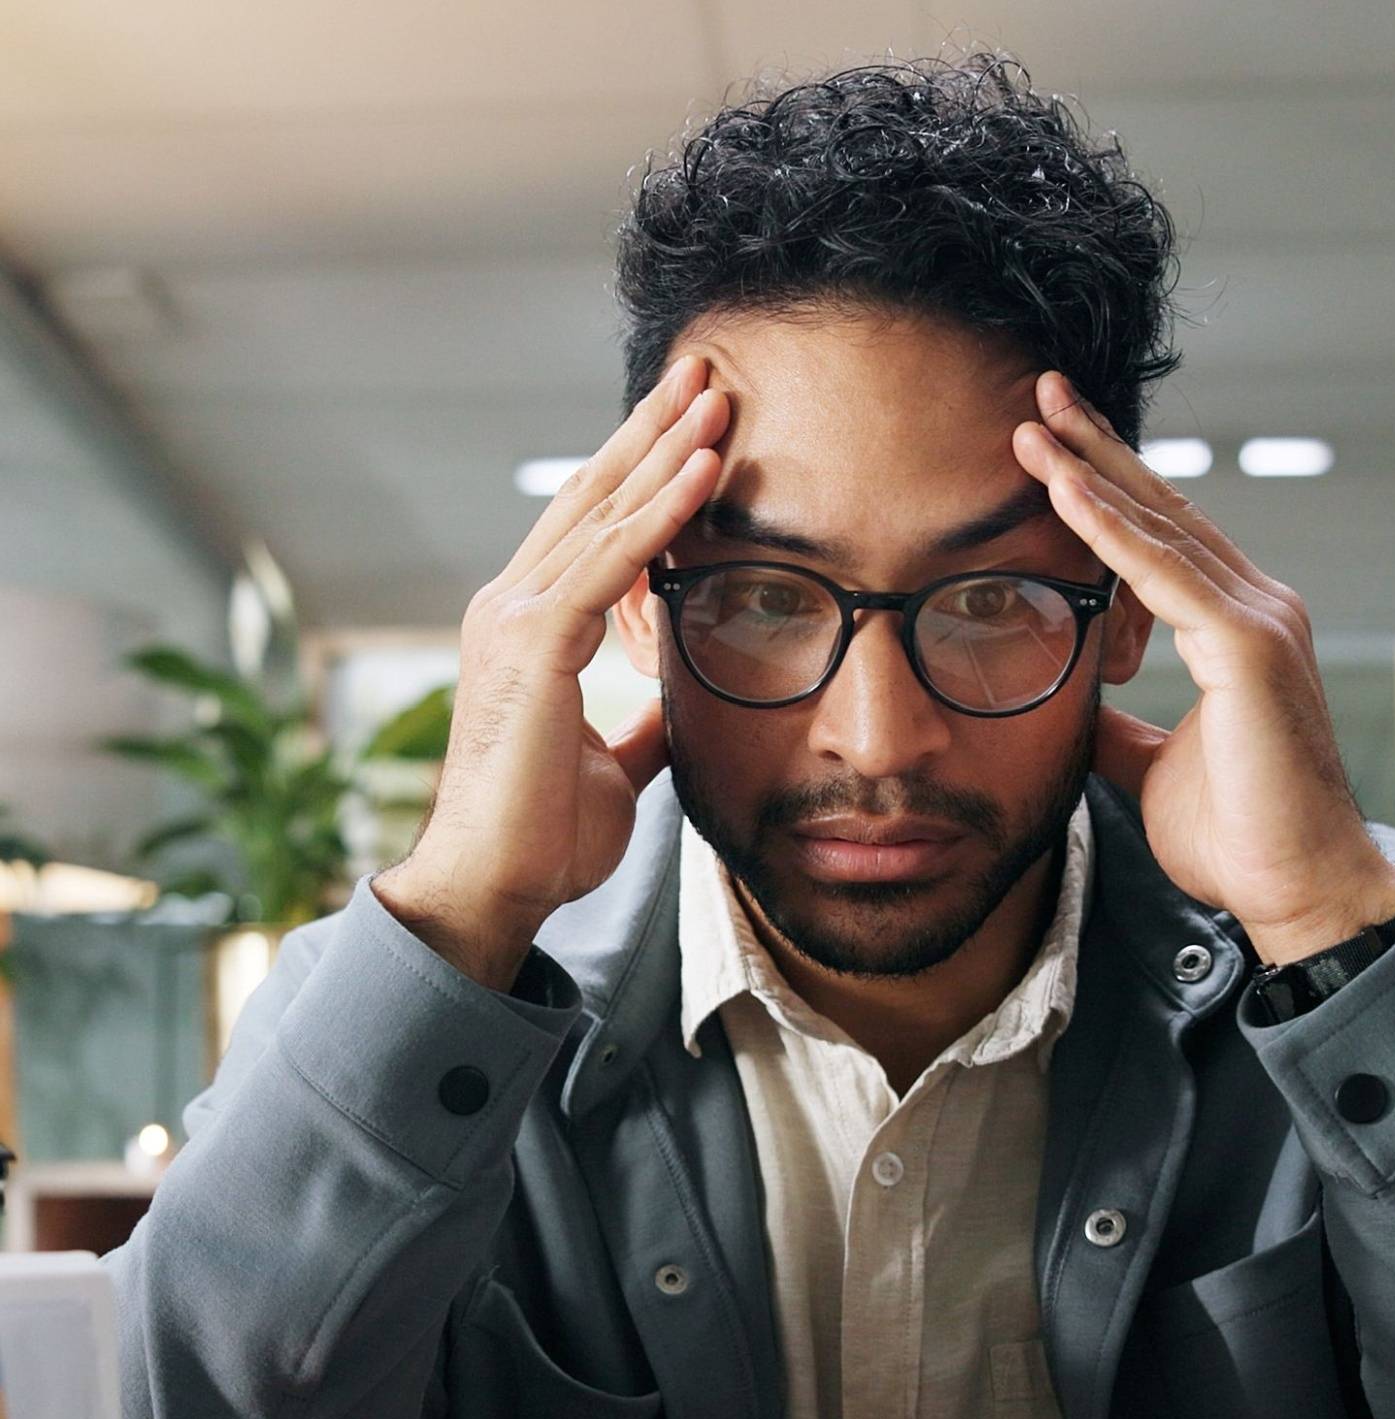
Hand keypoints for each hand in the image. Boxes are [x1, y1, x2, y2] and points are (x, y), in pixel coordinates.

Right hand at [375, 357, 728, 988]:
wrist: (496, 886)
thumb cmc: (545, 835)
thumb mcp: (613, 766)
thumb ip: (639, 723)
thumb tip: (678, 707)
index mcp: (529, 629)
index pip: (593, 531)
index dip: (644, 475)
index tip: (695, 428)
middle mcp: (512, 607)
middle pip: (593, 498)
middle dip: (652, 433)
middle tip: (704, 374)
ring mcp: (514, 619)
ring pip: (603, 515)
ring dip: (665, 452)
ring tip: (716, 396)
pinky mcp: (532, 645)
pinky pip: (610, 563)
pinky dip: (660, 513)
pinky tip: (702, 471)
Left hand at [1013, 373, 1394, 967]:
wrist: (1299, 891)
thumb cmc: (1241, 840)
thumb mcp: (1153, 768)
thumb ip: (1121, 727)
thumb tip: (1076, 708)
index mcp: (1238, 630)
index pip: (1165, 540)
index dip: (1108, 489)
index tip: (1050, 448)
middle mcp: (1258, 608)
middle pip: (1164, 510)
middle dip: (1097, 450)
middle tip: (1039, 394)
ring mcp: (1259, 621)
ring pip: (1161, 527)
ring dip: (1090, 472)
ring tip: (1033, 423)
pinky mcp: (1249, 647)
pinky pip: (1164, 572)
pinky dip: (1109, 529)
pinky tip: (1063, 489)